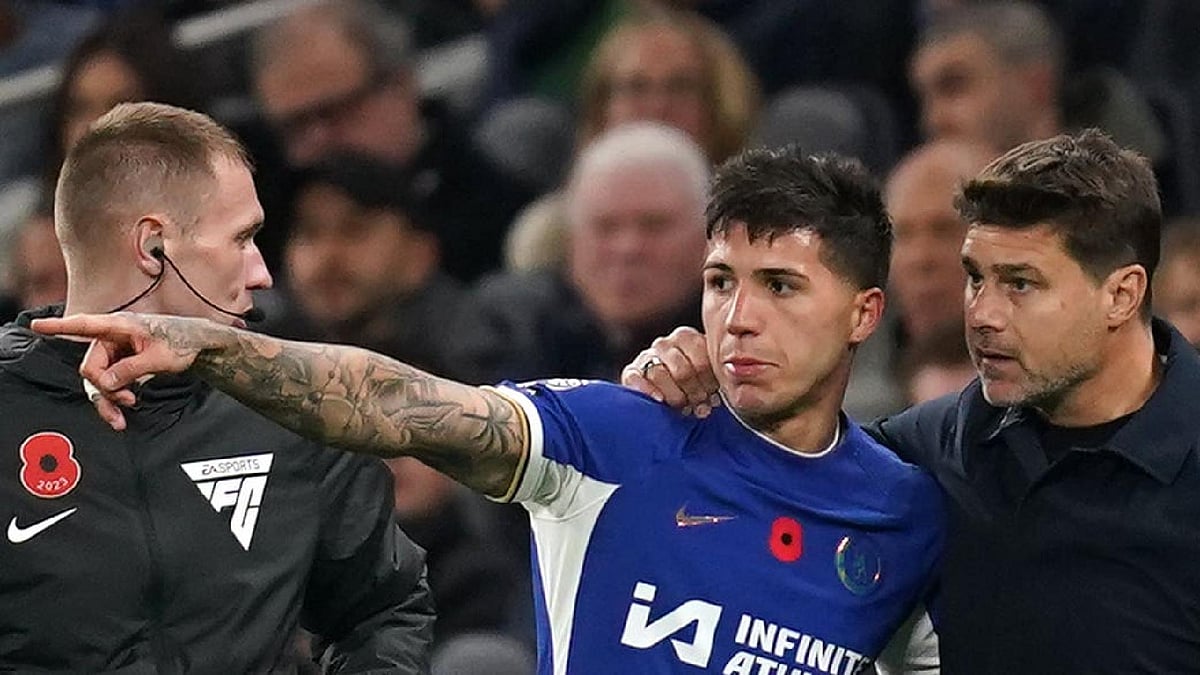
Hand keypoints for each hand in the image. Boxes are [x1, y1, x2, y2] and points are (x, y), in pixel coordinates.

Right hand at [30, 313, 206, 430]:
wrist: (199, 344)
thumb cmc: (182, 341)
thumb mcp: (160, 358)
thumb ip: (131, 370)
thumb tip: (105, 384)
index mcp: (120, 326)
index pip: (84, 325)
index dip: (59, 326)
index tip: (38, 325)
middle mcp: (112, 338)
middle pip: (91, 367)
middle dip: (105, 389)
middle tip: (129, 401)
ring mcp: (115, 352)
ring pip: (97, 381)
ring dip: (108, 400)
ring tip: (124, 416)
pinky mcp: (120, 364)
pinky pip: (108, 385)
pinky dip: (114, 400)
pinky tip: (122, 416)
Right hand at [621, 326, 719, 416]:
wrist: (670, 392)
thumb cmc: (696, 385)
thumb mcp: (708, 377)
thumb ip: (715, 377)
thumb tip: (716, 399)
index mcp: (687, 337)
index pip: (701, 359)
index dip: (709, 382)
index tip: (713, 397)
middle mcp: (665, 343)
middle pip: (682, 369)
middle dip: (694, 392)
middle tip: (701, 406)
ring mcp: (647, 356)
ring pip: (660, 374)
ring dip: (675, 396)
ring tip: (685, 408)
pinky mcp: (631, 371)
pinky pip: (635, 377)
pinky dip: (647, 390)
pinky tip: (659, 401)